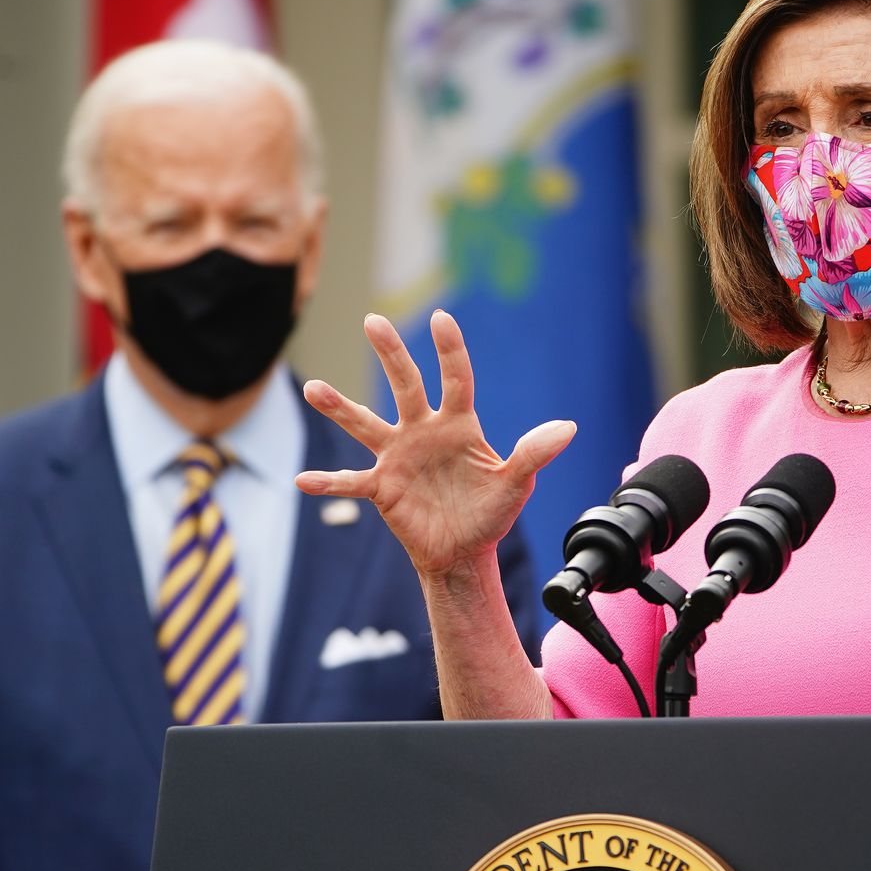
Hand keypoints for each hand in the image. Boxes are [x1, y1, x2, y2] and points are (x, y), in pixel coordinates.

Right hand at [295, 311, 576, 577]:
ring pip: (365, 424)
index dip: (450, 350)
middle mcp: (423, 432)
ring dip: (340, 408)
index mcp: (459, 425)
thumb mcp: (517, 484)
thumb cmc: (490, 513)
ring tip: (313, 389)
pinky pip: (351, 481)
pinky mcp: (382, 487)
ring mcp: (398, 457)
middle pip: (406, 385)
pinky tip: (303, 480)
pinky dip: (328, 482)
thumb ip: (534, 454)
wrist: (463, 551)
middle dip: (391, 354)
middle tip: (372, 321)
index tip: (440, 319)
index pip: (456, 380)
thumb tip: (567, 428)